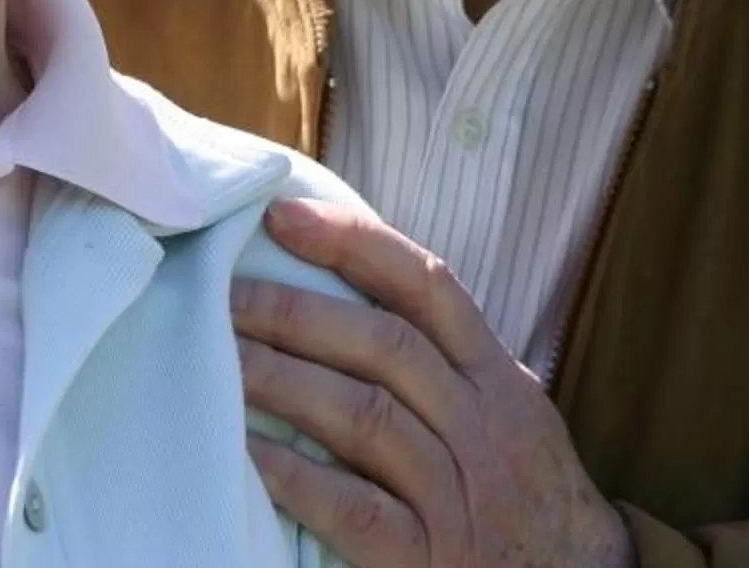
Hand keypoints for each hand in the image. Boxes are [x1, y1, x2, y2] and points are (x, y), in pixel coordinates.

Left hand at [236, 197, 631, 567]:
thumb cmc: (526, 495)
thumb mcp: (509, 414)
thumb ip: (448, 363)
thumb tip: (350, 297)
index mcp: (496, 379)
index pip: (427, 286)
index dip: (354, 243)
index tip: (285, 215)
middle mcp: (481, 425)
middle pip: (385, 345)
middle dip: (297, 312)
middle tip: (227, 295)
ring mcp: (458, 493)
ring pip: (364, 415)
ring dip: (284, 380)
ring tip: (222, 359)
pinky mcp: (429, 557)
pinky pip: (354, 508)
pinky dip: (297, 475)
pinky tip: (249, 452)